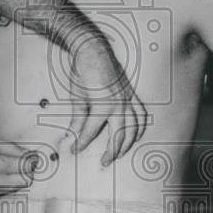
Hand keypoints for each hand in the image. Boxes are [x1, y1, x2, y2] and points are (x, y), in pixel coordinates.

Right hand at [0, 135, 40, 196]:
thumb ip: (9, 148)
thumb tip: (29, 154)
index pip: (24, 167)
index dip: (33, 161)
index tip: (34, 157)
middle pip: (25, 181)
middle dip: (29, 172)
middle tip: (25, 162)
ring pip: (18, 189)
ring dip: (20, 178)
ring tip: (12, 167)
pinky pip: (7, 192)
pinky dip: (11, 184)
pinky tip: (3, 175)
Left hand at [68, 38, 147, 163]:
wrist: (93, 50)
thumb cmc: (83, 71)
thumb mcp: (76, 97)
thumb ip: (77, 120)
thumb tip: (71, 137)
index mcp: (102, 105)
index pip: (91, 132)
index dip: (82, 143)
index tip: (74, 150)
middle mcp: (119, 104)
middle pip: (119, 135)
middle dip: (111, 152)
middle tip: (103, 162)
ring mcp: (127, 99)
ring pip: (134, 128)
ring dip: (128, 143)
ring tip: (119, 154)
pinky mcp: (131, 94)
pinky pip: (141, 114)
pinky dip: (140, 127)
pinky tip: (135, 135)